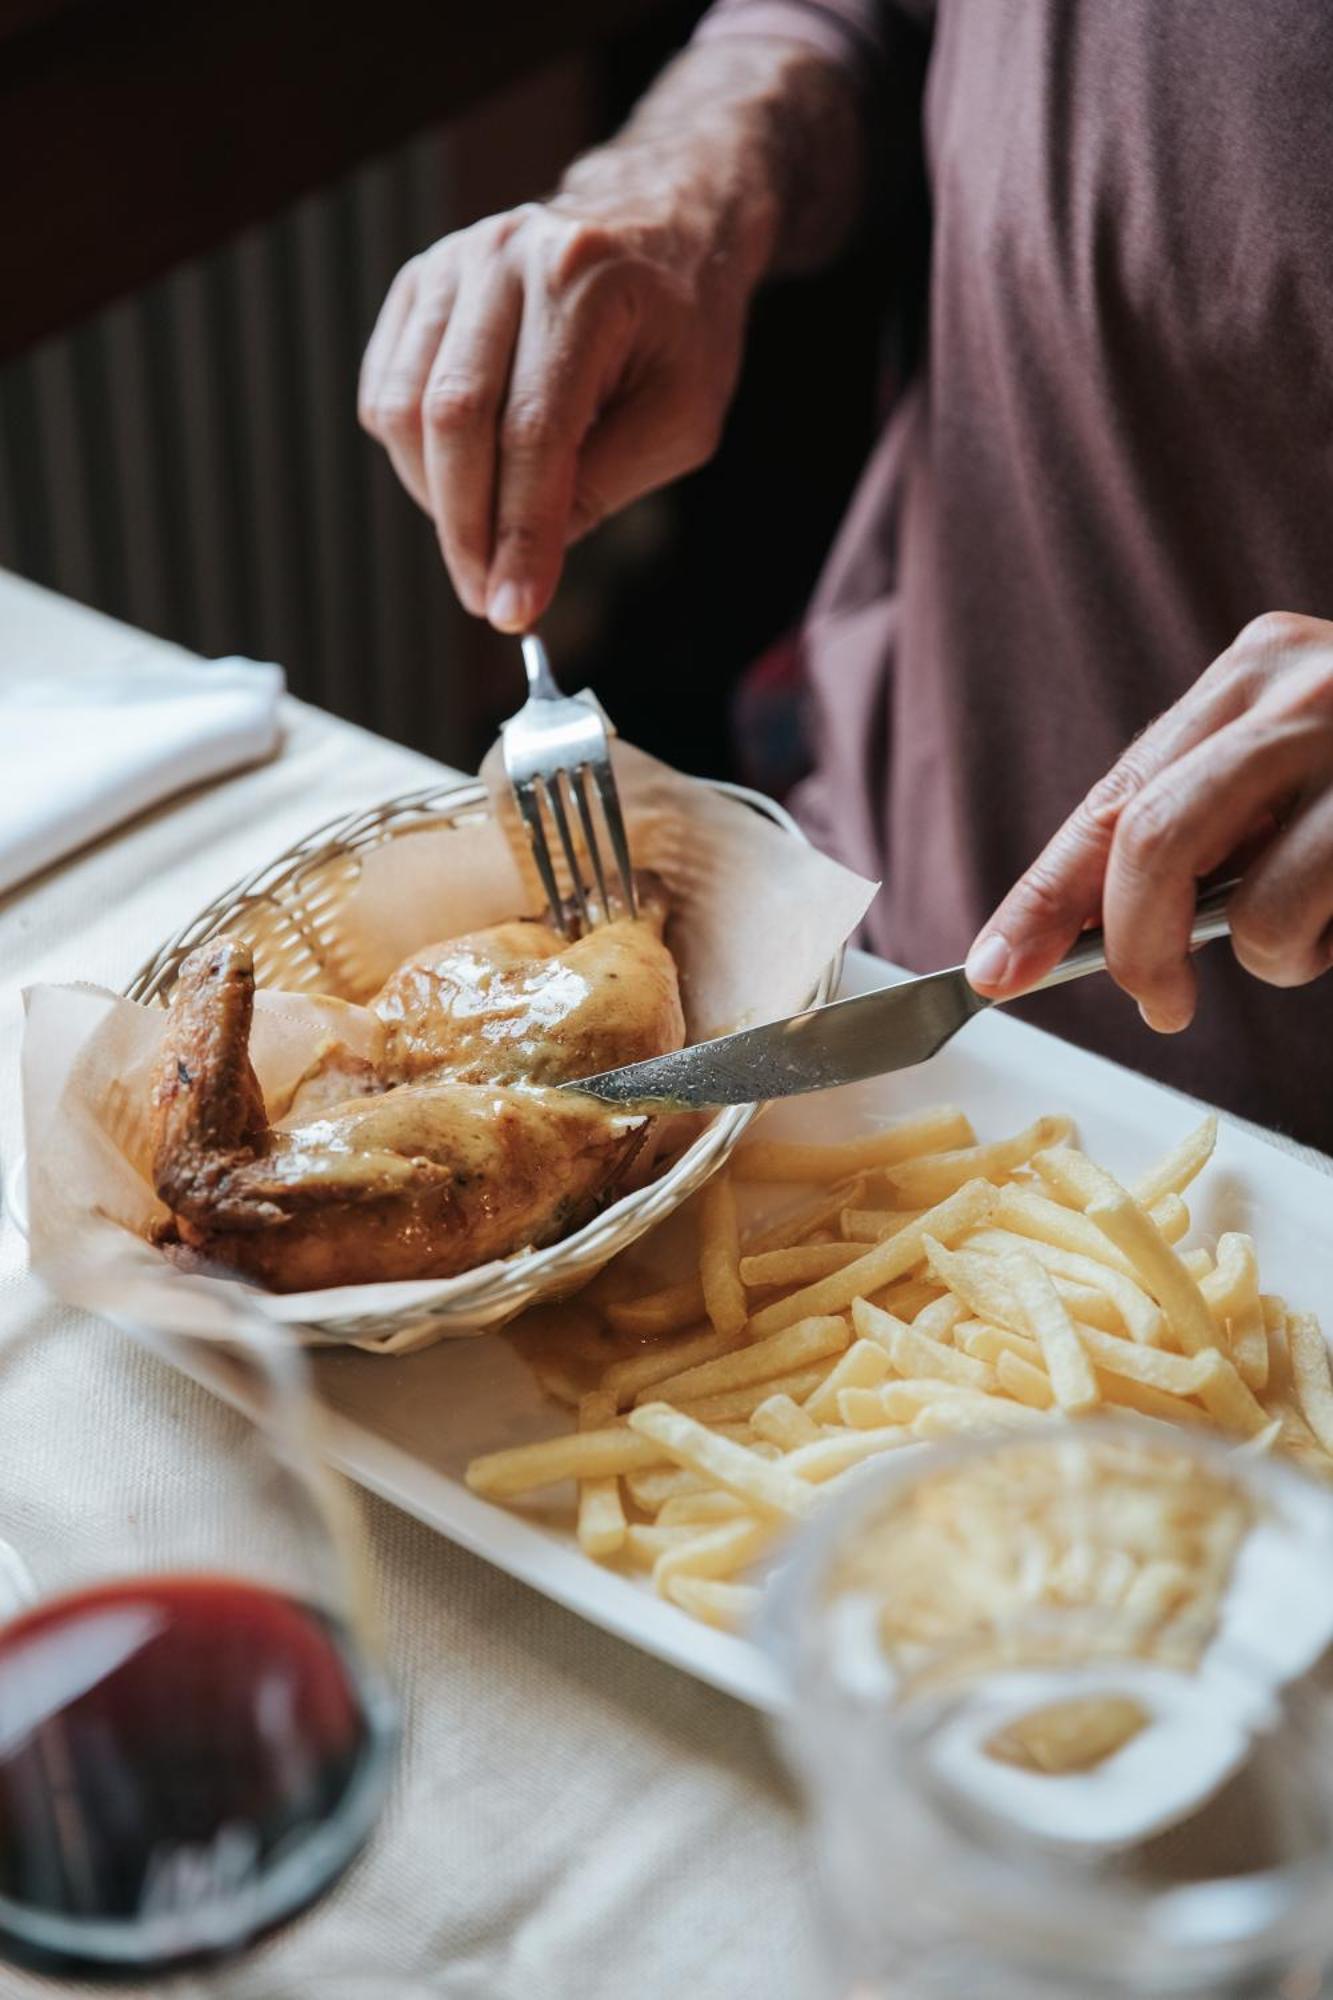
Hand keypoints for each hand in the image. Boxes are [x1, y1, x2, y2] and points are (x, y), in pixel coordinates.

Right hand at [358, 42, 862, 630]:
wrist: (664, 225)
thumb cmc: (683, 328)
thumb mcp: (681, 417)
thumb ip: (605, 483)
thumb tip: (526, 557)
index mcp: (585, 284)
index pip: (534, 431)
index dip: (520, 532)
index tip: (516, 609)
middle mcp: (506, 259)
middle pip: (454, 419)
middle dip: (467, 530)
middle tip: (487, 598)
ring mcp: (452, 264)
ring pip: (406, 410)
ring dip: (435, 501)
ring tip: (483, 542)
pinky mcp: (419, 285)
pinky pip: (386, 392)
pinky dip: (412, 459)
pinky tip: (460, 483)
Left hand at [965, 613, 1332, 1028]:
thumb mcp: (1293, 763)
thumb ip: (1210, 819)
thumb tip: (1088, 927)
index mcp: (1258, 670)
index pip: (1114, 797)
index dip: (1044, 895)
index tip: (994, 970)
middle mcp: (1309, 687)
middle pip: (1152, 838)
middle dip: (1131, 948)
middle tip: (1158, 1005)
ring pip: (1255, 906)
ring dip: (1268, 960)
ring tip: (1314, 937)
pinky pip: (1320, 918)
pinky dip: (1325, 947)